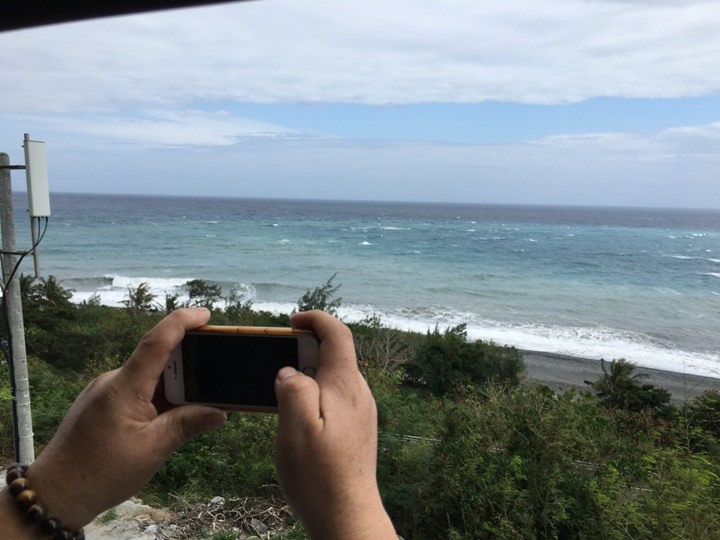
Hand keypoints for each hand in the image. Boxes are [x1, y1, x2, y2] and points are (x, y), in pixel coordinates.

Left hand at [19, 308, 226, 529]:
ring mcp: (106, 391)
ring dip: (173, 386)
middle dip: (188, 364)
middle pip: (157, 358)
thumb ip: (187, 425)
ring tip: (196, 405)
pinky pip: (137, 390)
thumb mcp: (153, 450)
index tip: (206, 315)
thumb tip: (220, 413)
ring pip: (148, 378)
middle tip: (215, 373)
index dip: (182, 322)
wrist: (55, 493)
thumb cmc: (101, 473)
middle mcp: (113, 381)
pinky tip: (170, 417)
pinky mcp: (103, 403)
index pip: (156, 342)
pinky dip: (158, 397)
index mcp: (124, 387)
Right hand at [274, 310, 395, 538]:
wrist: (348, 517)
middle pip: (336, 353)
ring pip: (334, 377)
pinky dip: (315, 393)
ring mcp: (361, 412)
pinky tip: (297, 415)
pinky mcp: (357, 429)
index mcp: (346, 385)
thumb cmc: (320, 476)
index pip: (337, 334)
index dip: (315, 319)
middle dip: (306, 347)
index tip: (291, 321)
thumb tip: (289, 370)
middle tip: (277, 358)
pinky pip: (335, 398)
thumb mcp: (296, 428)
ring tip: (282, 388)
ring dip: (309, 372)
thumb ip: (293, 389)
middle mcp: (359, 393)